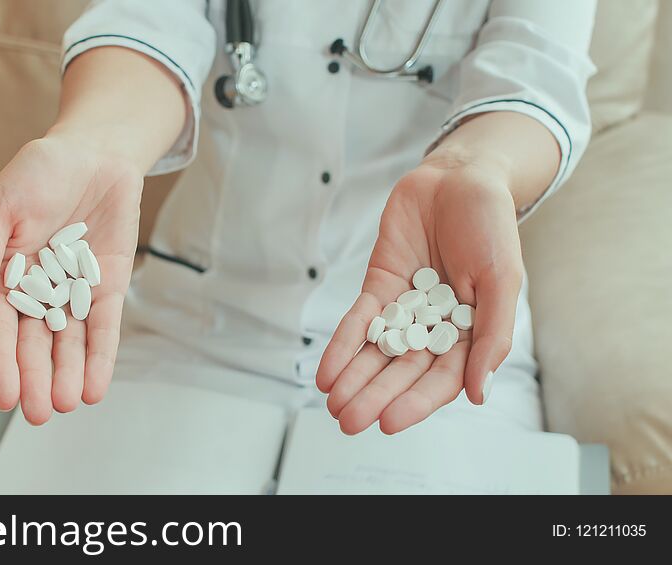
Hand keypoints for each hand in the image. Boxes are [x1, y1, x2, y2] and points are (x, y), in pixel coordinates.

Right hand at [0, 134, 141, 423]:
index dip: (0, 365)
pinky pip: (104, 327)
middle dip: (36, 380)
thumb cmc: (37, 173)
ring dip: (68, 375)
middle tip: (40, 415)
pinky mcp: (109, 287)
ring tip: (68, 405)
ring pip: (70, 343)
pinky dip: (101, 356)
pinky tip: (96, 387)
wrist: (94, 152)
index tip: (4, 399)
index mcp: (2, 277)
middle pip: (35, 345)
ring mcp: (74, 292)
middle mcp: (38, 292)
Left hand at [316, 158, 523, 434]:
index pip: (442, 378)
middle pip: (403, 371)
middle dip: (375, 396)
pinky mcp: (380, 286)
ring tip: (334, 404)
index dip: (416, 402)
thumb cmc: (489, 226)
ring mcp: (406, 308)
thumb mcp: (502, 280)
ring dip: (354, 379)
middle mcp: (436, 327)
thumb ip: (492, 336)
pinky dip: (342, 345)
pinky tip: (326, 371)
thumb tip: (479, 393)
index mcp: (471, 332)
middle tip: (349, 421)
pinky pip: (359, 321)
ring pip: (377, 352)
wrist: (458, 178)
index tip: (389, 423)